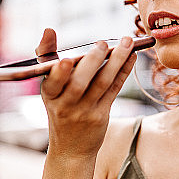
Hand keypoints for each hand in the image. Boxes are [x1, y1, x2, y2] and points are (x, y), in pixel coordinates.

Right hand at [36, 28, 136, 159]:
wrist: (70, 148)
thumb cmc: (59, 107)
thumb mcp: (48, 87)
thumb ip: (46, 57)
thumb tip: (48, 30)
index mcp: (49, 94)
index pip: (52, 83)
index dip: (59, 73)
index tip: (65, 60)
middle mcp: (65, 105)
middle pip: (80, 83)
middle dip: (92, 62)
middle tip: (102, 44)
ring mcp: (85, 112)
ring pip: (102, 83)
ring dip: (116, 61)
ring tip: (126, 43)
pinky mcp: (101, 115)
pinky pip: (114, 89)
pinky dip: (124, 71)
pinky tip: (132, 56)